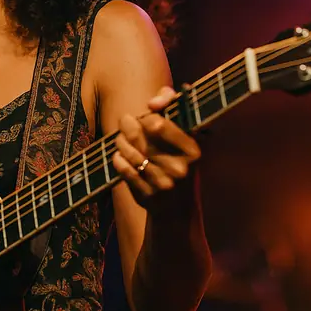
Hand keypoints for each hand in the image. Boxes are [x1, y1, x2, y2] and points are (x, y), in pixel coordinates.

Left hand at [112, 86, 201, 210]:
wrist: (178, 208)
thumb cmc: (178, 161)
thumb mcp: (184, 137)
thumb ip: (173, 109)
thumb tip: (155, 101)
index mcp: (192, 150)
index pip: (157, 123)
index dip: (146, 115)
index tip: (145, 114)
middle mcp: (180, 168)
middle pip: (139, 136)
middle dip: (127, 125)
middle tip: (125, 121)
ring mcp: (163, 183)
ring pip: (129, 152)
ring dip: (120, 141)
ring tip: (120, 138)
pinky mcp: (148, 196)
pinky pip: (124, 170)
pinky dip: (118, 159)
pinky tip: (119, 156)